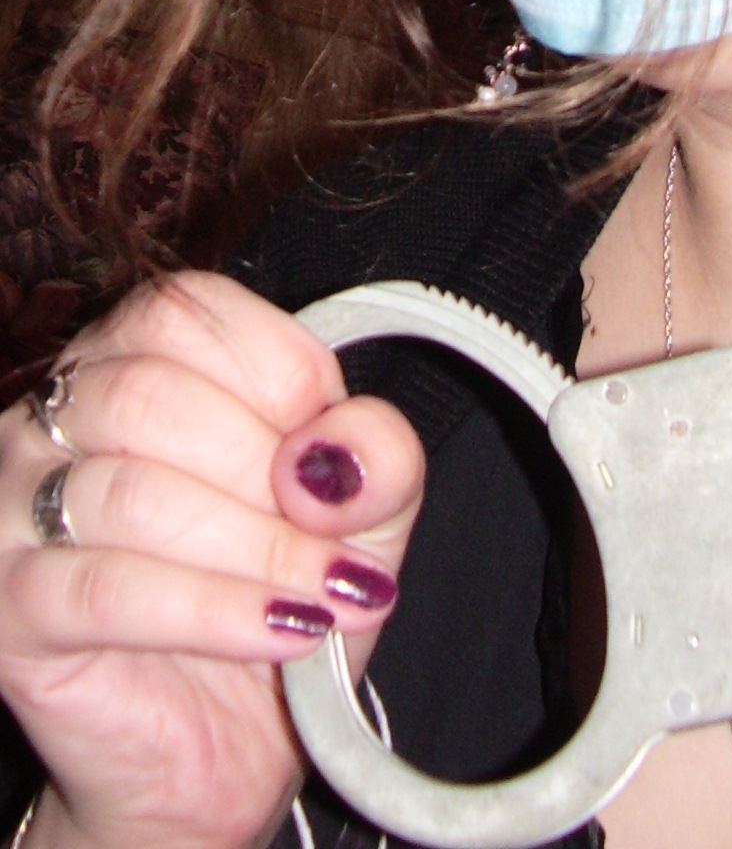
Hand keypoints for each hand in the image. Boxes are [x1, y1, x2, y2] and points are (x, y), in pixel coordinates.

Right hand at [0, 273, 424, 848]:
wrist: (222, 740)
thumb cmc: (279, 588)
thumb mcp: (361, 508)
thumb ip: (375, 455)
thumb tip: (338, 455)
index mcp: (133, 351)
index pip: (187, 312)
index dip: (282, 379)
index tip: (337, 455)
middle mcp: (57, 412)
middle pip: (152, 397)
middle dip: (268, 474)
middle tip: (335, 544)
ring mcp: (15, 505)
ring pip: (130, 493)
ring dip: (255, 549)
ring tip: (325, 596)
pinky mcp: (9, 607)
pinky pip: (108, 591)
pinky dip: (215, 609)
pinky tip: (283, 631)